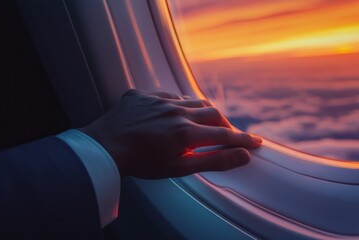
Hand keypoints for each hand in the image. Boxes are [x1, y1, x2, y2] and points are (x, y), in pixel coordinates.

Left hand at [80, 89, 261, 178]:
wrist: (103, 148)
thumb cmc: (140, 163)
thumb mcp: (179, 168)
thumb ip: (212, 161)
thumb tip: (242, 157)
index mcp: (186, 132)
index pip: (224, 136)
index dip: (242, 140)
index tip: (255, 142)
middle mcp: (176, 112)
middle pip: (212, 114)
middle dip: (224, 125)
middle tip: (228, 135)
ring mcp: (159, 100)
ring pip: (192, 101)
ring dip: (203, 112)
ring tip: (204, 123)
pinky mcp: (143, 95)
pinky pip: (168, 95)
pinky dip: (178, 104)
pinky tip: (174, 112)